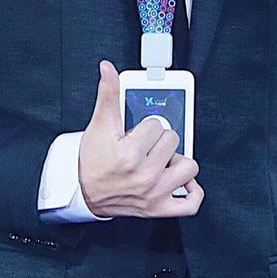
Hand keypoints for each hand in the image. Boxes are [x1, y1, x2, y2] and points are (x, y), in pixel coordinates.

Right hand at [78, 60, 203, 218]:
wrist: (84, 191)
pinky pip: (191, 203)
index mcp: (130, 154)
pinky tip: (183, 179)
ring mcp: (155, 194)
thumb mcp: (100, 124)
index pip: (157, 125)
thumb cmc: (93, 159)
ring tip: (160, 160)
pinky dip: (192, 191)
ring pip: (188, 166)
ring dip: (176, 161)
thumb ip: (108, 93)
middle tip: (144, 147)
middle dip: (159, 141)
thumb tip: (108, 68)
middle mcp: (145, 176)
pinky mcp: (160, 209)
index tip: (134, 135)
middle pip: (173, 142)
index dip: (145, 127)